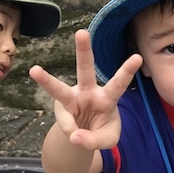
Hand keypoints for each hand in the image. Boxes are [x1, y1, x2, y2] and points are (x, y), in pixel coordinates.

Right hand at [29, 28, 141, 150]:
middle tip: (82, 32)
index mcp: (107, 96)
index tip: (138, 57)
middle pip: (85, 68)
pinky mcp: (60, 110)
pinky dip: (72, 133)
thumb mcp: (108, 139)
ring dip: (46, 79)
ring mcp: (71, 99)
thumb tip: (74, 136)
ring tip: (34, 70)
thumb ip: (95, 140)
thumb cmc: (101, 131)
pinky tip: (76, 136)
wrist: (83, 137)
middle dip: (83, 50)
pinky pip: (65, 124)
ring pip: (59, 89)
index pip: (118, 83)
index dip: (127, 70)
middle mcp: (88, 92)